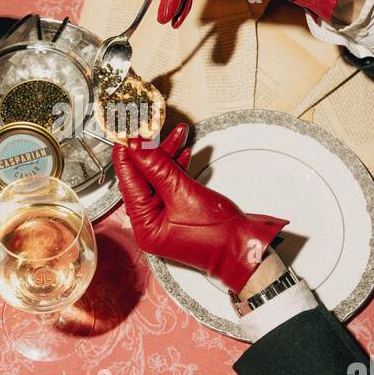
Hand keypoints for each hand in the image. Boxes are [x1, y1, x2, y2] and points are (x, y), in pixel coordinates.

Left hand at [113, 124, 287, 293]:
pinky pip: (171, 184)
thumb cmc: (219, 236)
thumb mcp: (183, 193)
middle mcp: (151, 223)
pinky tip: (182, 151)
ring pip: (158, 178)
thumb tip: (137, 147)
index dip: (127, 153)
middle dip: (151, 150)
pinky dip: (176, 167)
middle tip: (151, 127)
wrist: (246, 248)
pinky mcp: (180, 211)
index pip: (128, 181)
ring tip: (175, 133)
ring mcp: (166, 218)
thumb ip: (157, 167)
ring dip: (167, 154)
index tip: (128, 130)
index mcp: (144, 226)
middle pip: (142, 178)